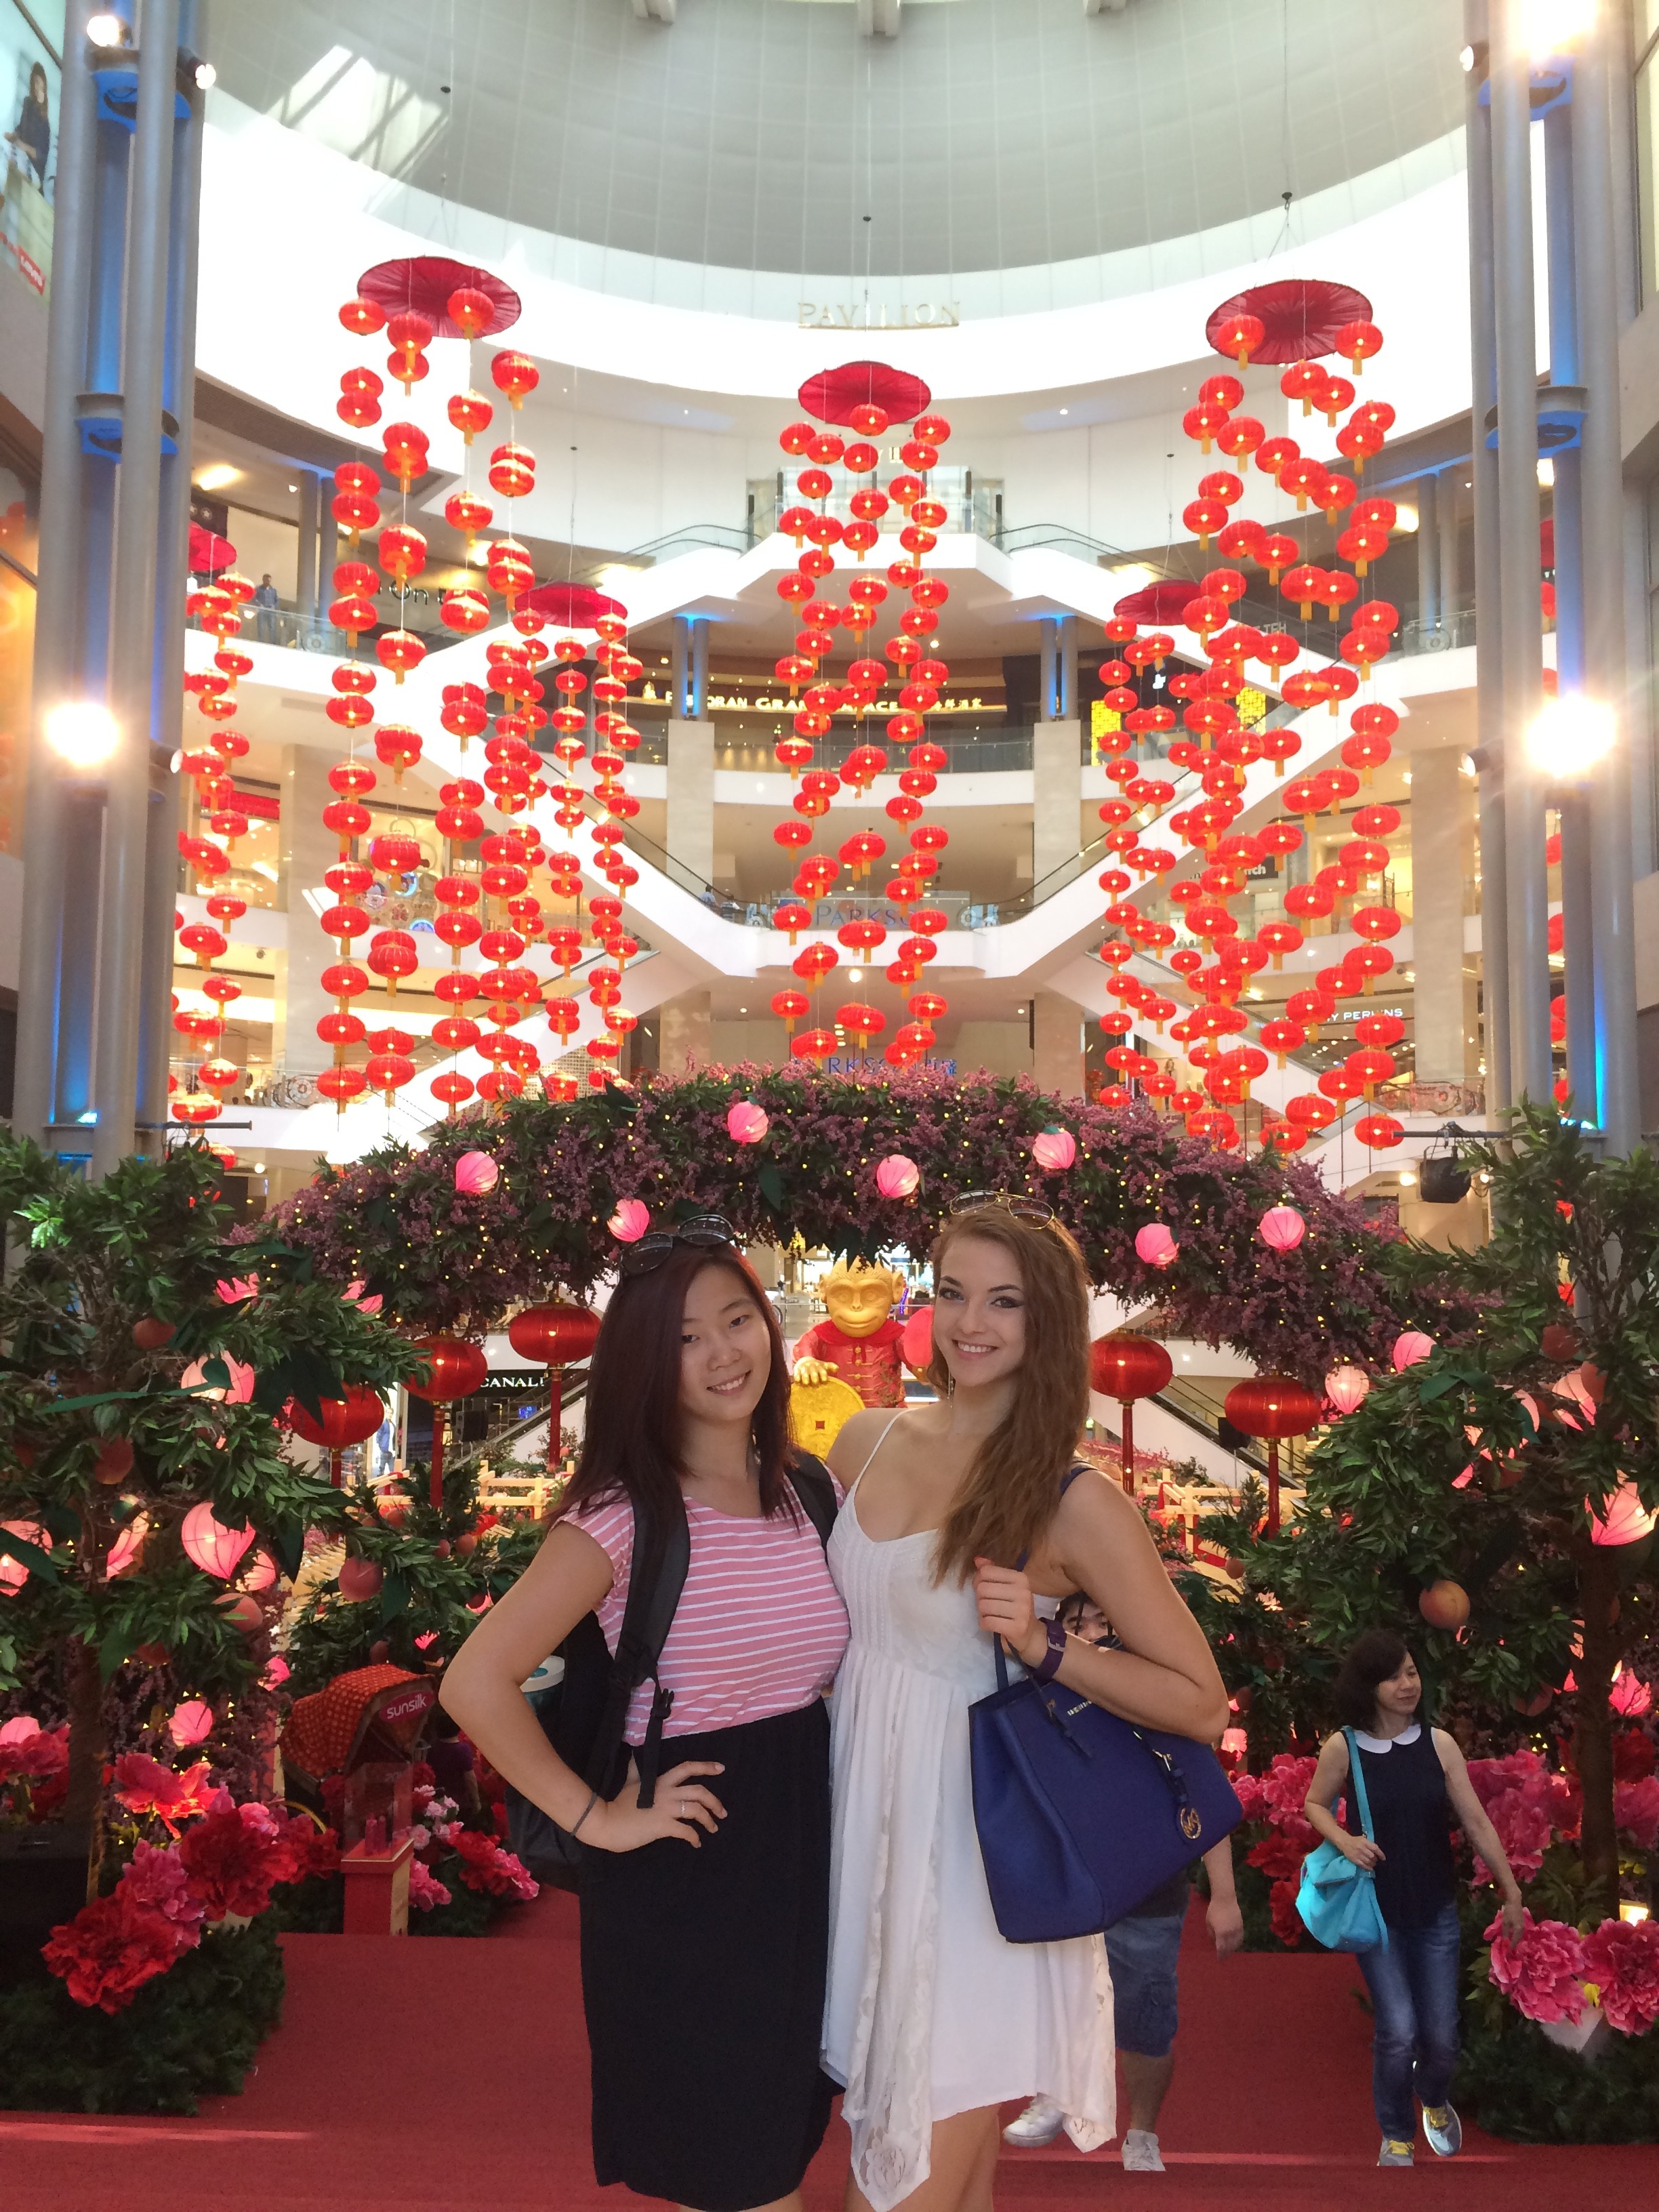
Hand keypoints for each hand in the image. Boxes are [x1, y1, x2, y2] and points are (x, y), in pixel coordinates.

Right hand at [585, 1759, 725, 1852]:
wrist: (605, 1822)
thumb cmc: (617, 1804)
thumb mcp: (630, 1783)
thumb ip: (636, 1771)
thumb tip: (634, 1757)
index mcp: (660, 1781)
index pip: (687, 1768)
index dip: (706, 1767)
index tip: (721, 1768)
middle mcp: (667, 1792)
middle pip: (699, 1791)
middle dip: (715, 1802)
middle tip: (722, 1812)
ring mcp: (666, 1809)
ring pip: (696, 1810)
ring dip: (709, 1820)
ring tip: (713, 1829)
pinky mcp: (662, 1826)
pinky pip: (686, 1831)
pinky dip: (695, 1837)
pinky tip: (696, 1843)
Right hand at [793, 1357, 836, 1386]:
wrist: (804, 1361)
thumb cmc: (816, 1367)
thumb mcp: (824, 1365)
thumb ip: (830, 1366)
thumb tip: (837, 1368)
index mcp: (819, 1366)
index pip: (823, 1371)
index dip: (824, 1376)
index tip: (825, 1381)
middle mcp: (812, 1367)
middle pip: (813, 1372)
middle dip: (814, 1377)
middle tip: (815, 1383)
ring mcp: (804, 1368)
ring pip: (805, 1373)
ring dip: (806, 1378)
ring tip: (806, 1383)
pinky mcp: (797, 1370)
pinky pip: (796, 1374)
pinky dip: (797, 1378)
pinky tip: (798, 1382)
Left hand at [974, 1558, 1044, 1669]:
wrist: (1030, 1634)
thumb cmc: (1014, 1607)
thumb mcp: (1007, 1587)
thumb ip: (992, 1572)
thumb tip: (977, 1559)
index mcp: (1021, 1578)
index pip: (987, 1572)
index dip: (978, 1580)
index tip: (983, 1588)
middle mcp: (1023, 1592)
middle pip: (983, 1589)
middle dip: (979, 1598)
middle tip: (986, 1604)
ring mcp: (1022, 1611)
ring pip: (983, 1606)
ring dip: (981, 1612)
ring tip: (989, 1614)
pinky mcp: (1017, 1628)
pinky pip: (987, 1622)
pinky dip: (984, 1623)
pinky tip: (990, 1623)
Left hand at [1206, 1896, 1243, 1957]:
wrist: (1225, 1899)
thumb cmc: (1214, 1910)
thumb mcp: (1208, 1922)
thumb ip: (1211, 1934)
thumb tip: (1215, 1942)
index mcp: (1221, 1933)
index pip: (1221, 1948)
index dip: (1221, 1955)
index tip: (1219, 1959)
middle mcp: (1230, 1934)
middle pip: (1230, 1948)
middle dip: (1227, 1954)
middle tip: (1224, 1957)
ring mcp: (1237, 1930)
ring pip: (1236, 1944)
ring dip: (1233, 1949)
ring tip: (1229, 1952)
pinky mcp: (1241, 1927)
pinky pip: (1241, 1938)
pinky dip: (1238, 1943)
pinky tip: (1235, 1944)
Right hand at [1341, 1834, 1384, 1870]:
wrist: (1344, 1842)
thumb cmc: (1356, 1840)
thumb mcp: (1363, 1839)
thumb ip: (1370, 1845)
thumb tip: (1378, 1853)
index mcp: (1365, 1842)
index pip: (1375, 1848)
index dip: (1380, 1854)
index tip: (1383, 1858)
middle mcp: (1361, 1848)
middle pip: (1372, 1856)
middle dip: (1375, 1859)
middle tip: (1376, 1860)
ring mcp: (1358, 1854)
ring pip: (1368, 1862)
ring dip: (1372, 1864)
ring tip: (1373, 1864)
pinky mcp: (1354, 1860)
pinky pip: (1363, 1865)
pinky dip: (1368, 1868)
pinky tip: (1370, 1868)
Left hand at [1500, 1892, 1524, 1945]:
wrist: (1514, 1901)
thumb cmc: (1509, 1912)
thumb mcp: (1505, 1922)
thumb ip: (1505, 1933)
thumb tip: (1505, 1941)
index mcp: (1519, 1930)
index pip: (1515, 1941)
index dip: (1512, 1946)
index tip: (1508, 1951)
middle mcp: (1522, 1929)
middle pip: (1519, 1939)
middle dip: (1515, 1944)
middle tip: (1510, 1948)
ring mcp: (1523, 1925)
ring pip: (1519, 1935)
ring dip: (1516, 1939)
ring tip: (1511, 1943)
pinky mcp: (1522, 1922)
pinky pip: (1519, 1931)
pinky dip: (1516, 1935)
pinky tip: (1513, 1935)